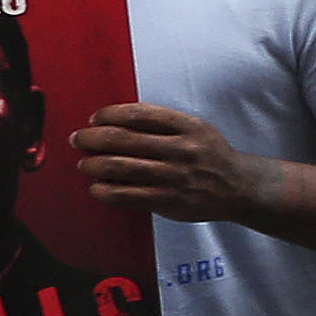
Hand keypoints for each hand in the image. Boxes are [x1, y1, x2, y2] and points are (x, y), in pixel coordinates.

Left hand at [77, 102, 275, 228]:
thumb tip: (114, 122)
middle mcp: (182, 149)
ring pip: (120, 167)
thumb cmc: (209, 155)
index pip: (139, 114)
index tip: (95, 119)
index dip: (109, 114)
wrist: (238, 186)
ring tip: (84, 163)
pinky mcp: (168, 200)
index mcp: (188, 126)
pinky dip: (105, 191)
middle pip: (124, 139)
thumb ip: (162, 123)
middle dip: (92, 138)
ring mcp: (175, 176)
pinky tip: (96, 188)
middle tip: (78, 139)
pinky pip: (126, 195)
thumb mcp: (195, 128)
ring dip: (93, 164)